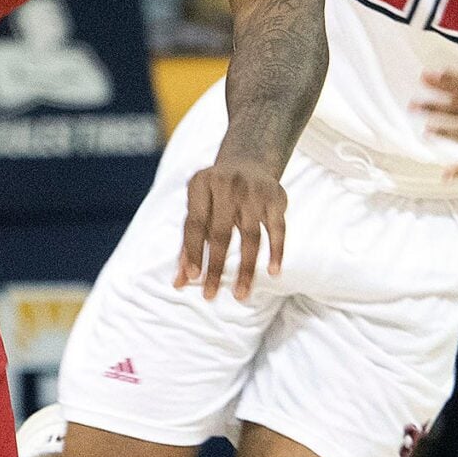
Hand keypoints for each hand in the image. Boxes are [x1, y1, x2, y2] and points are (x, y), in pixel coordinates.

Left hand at [178, 155, 287, 301]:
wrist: (249, 161)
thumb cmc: (215, 196)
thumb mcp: (197, 209)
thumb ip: (188, 244)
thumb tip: (179, 283)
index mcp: (200, 184)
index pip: (195, 223)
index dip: (194, 251)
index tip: (194, 278)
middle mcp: (227, 184)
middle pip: (221, 233)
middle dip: (216, 267)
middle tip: (210, 295)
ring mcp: (253, 191)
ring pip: (251, 236)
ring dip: (246, 268)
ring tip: (242, 294)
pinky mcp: (276, 197)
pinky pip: (278, 229)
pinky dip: (277, 251)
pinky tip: (273, 273)